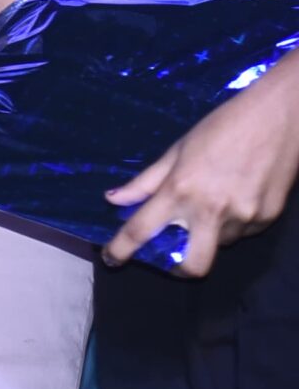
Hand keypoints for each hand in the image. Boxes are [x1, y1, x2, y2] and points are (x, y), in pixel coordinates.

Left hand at [104, 64, 298, 275]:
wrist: (278, 118)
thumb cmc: (220, 128)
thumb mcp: (176, 150)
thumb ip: (145, 181)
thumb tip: (114, 199)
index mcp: (181, 189)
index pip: (142, 230)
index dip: (121, 250)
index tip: (111, 259)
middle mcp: (212, 211)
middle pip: (193, 266)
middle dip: (177, 269)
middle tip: (170, 255)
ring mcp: (244, 219)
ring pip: (218, 245)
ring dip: (207, 235)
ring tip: (210, 204)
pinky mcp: (268, 220)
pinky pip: (241, 233)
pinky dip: (231, 224)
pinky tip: (234, 197)